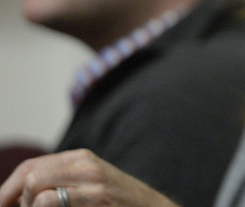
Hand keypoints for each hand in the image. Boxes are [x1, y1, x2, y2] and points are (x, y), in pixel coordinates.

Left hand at [0, 150, 176, 206]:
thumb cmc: (118, 204)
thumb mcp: (91, 184)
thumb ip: (61, 181)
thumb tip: (18, 195)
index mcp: (81, 159)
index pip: (29, 168)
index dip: (8, 191)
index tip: (5, 206)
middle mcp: (85, 165)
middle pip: (29, 176)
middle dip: (17, 200)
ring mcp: (91, 182)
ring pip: (36, 187)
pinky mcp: (95, 199)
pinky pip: (48, 202)